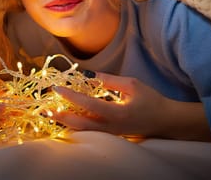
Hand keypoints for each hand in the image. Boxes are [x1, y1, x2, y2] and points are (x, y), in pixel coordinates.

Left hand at [52, 72, 210, 140]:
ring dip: (65, 122)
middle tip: (45, 109)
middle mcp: (110, 127)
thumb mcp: (132, 85)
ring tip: (50, 114)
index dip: (71, 96)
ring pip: (82, 131)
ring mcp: (110, 134)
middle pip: (79, 124)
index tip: (57, 88)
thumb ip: (110, 80)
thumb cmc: (151, 100)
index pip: (88, 104)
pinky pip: (89, 132)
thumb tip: (89, 76)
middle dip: (60, 116)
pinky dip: (75, 125)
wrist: (165, 121)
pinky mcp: (111, 135)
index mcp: (116, 113)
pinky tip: (66, 119)